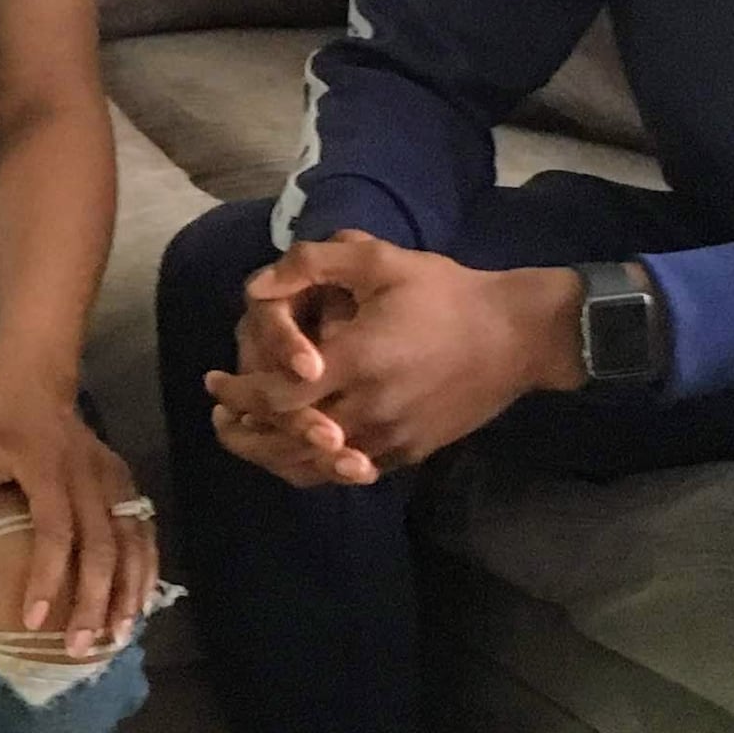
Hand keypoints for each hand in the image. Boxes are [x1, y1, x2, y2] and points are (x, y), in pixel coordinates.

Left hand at [0, 365, 155, 656]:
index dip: (46, 577)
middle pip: (101, 546)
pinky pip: (143, 529)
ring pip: (131, 541)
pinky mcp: (124, 481)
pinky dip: (146, 567)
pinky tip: (140, 602)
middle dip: (93, 600)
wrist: (36, 376)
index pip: (54, 531)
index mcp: (46, 469)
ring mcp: (112, 478)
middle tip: (81, 646)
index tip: (34, 620)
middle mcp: (87, 477)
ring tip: (117, 635)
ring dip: (127, 591)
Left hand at [207, 235, 579, 486]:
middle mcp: (370, 409)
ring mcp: (392, 438)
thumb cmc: (447, 292)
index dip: (238, 392)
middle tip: (221, 419)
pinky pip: (350, 470)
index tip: (215, 382)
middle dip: (246, 434)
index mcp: (357, 362)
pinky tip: (299, 448)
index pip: (277, 395)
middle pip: (288, 441)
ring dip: (275, 457)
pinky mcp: (410, 453)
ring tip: (250, 439)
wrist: (518, 335)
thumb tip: (257, 286)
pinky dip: (317, 466)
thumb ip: (313, 264)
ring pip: (317, 467)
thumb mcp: (381, 262)